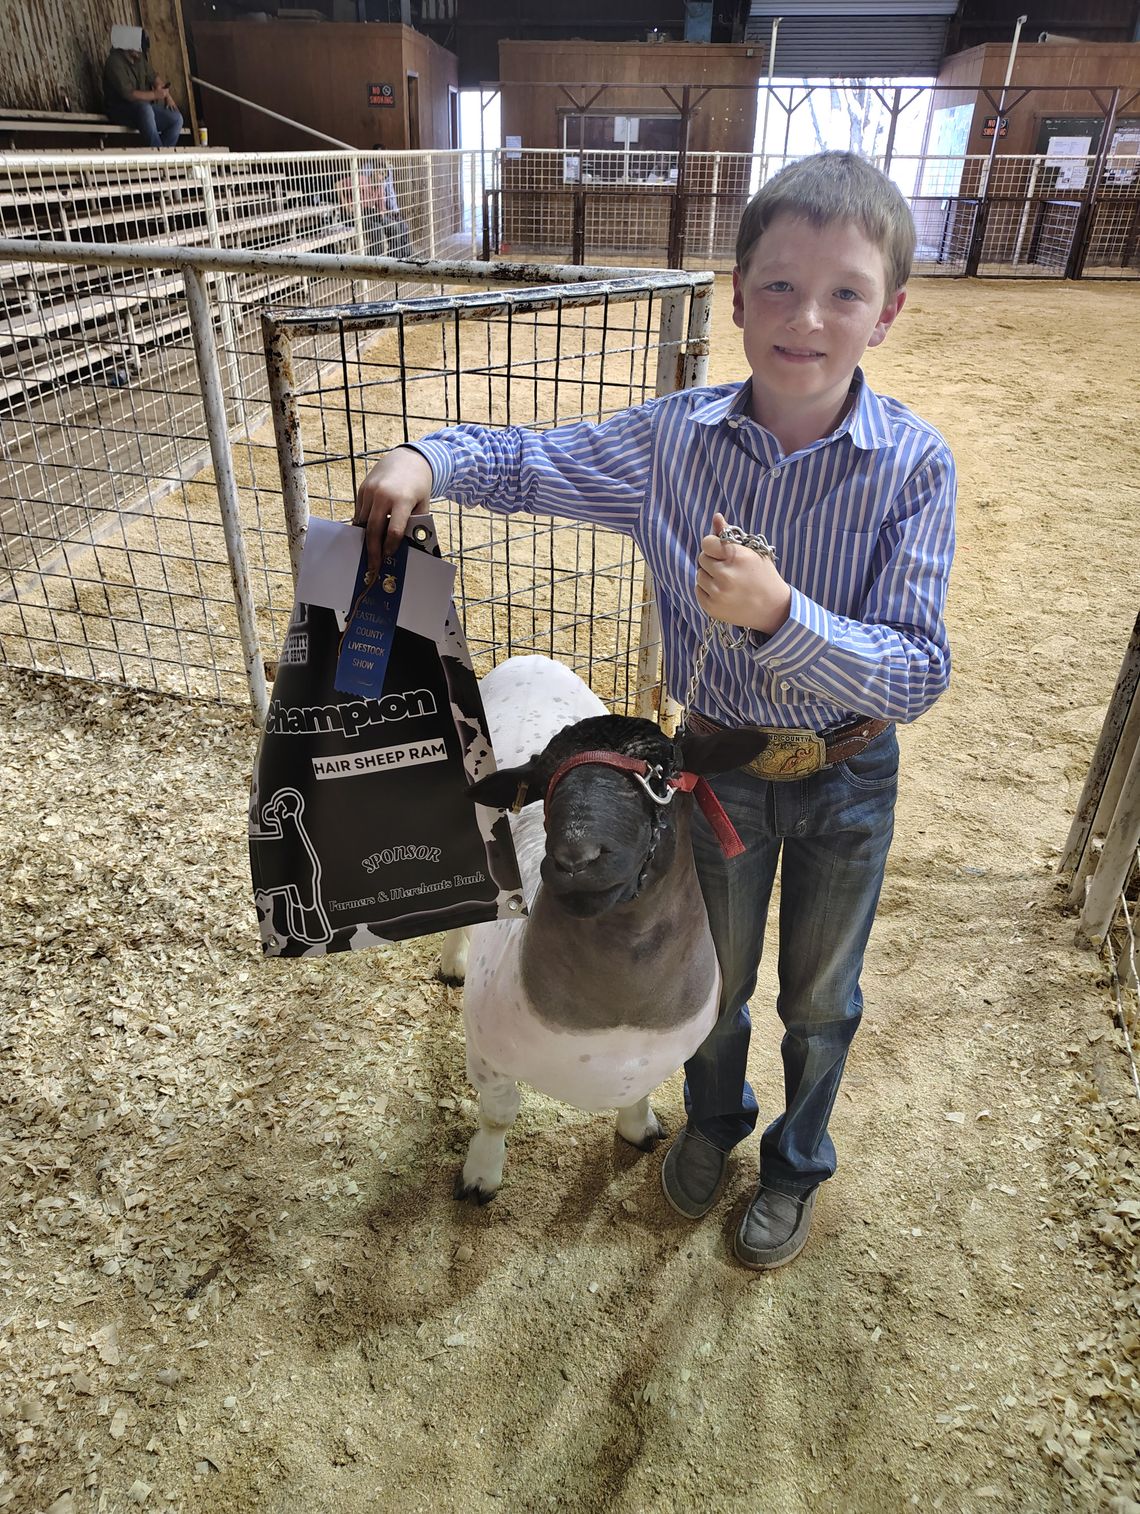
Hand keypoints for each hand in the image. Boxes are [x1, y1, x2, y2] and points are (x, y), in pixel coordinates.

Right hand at [353, 447, 433, 577]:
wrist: (408, 459)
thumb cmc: (418, 486)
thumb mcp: (422, 505)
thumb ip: (415, 524)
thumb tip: (405, 547)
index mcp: (402, 500)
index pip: (394, 531)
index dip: (390, 547)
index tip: (389, 556)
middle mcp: (383, 495)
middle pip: (374, 529)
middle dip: (373, 550)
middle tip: (373, 566)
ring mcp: (370, 491)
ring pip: (363, 523)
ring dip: (366, 539)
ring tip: (370, 553)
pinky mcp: (362, 489)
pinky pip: (360, 512)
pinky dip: (363, 525)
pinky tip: (368, 534)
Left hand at [696, 510, 790, 635]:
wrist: (773, 609)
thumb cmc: (763, 576)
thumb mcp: (752, 552)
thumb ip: (730, 534)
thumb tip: (716, 517)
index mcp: (736, 557)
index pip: (707, 543)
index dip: (713, 546)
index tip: (722, 552)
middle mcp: (726, 575)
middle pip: (702, 559)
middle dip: (712, 561)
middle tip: (729, 568)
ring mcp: (718, 593)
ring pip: (699, 575)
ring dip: (709, 576)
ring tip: (727, 581)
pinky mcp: (712, 608)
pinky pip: (698, 591)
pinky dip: (707, 590)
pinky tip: (723, 592)